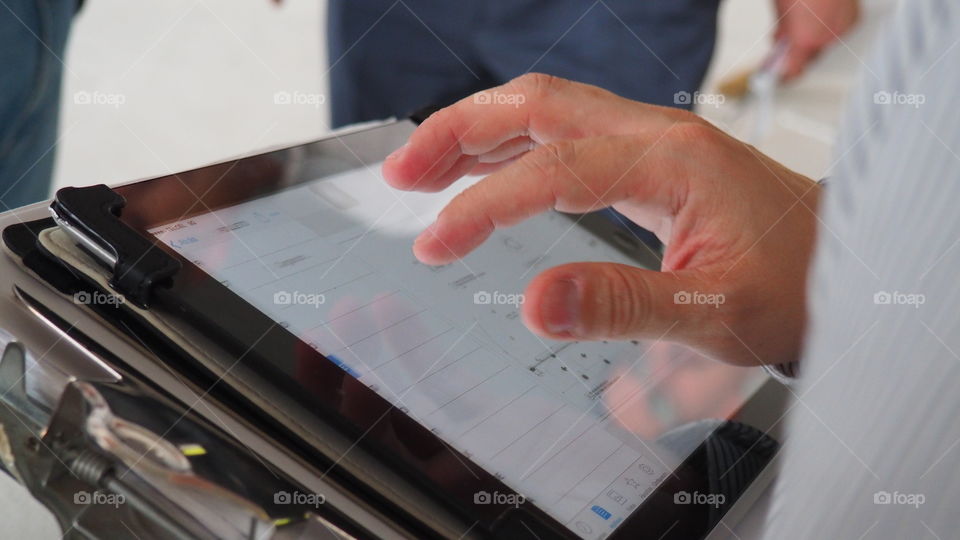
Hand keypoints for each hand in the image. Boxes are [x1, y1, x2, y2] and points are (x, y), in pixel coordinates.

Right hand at [382, 74, 820, 365]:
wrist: (841, 264)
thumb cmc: (794, 284)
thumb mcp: (713, 313)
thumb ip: (622, 306)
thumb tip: (536, 304)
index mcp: (670, 163)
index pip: (553, 169)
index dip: (485, 205)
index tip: (436, 243)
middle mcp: (657, 136)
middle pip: (538, 104)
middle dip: (459, 131)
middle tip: (401, 172)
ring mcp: (654, 140)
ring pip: (548, 110)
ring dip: (479, 131)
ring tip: (422, 167)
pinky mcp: (651, 159)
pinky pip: (568, 134)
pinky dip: (514, 146)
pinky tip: (490, 170)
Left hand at [775, 0, 859, 79]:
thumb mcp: (780, 10)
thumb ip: (781, 32)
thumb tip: (780, 42)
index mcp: (805, 39)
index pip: (792, 72)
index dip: (782, 74)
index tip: (774, 75)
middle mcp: (827, 38)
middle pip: (809, 58)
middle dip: (797, 52)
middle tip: (784, 44)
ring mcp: (843, 28)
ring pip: (824, 43)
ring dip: (813, 38)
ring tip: (802, 20)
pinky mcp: (854, 18)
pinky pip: (837, 29)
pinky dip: (827, 26)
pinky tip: (818, 14)